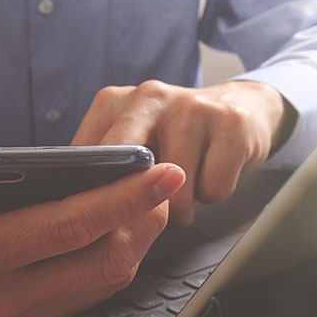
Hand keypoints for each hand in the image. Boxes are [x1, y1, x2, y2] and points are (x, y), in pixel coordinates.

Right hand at [0, 129, 184, 316]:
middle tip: (167, 180)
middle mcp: (2, 296)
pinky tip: (123, 228)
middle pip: (102, 262)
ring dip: (138, 241)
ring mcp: (18, 315)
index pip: (66, 227)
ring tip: (152, 199)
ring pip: (104, 283)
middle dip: (145, 219)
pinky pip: (89, 294)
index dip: (121, 198)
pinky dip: (117, 260)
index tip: (162, 171)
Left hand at [72, 80, 291, 225]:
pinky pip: (213, 189)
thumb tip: (75, 210)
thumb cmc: (174, 137)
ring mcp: (192, 107)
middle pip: (130, 175)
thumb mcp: (131, 141)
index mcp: (113, 102)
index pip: (88, 161)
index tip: (100, 218)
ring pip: (174, 192)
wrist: (241, 108)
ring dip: (180, 207)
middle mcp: (150, 97)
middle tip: (145, 215)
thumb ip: (102, 167)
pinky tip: (210, 174)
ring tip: (183, 189)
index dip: (94, 198)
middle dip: (138, 207)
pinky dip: (212, 195)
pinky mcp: (232, 123)